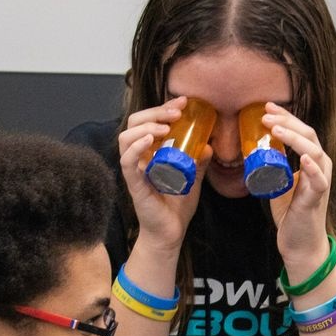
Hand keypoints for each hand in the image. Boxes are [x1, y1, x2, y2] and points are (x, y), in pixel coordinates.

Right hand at [116, 97, 210, 252]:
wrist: (170, 233)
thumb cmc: (176, 206)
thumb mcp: (192, 178)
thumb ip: (198, 161)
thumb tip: (209, 145)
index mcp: (149, 152)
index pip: (149, 121)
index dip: (163, 107)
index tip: (183, 102)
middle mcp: (138, 158)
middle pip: (134, 123)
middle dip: (155, 111)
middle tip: (177, 111)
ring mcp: (134, 170)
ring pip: (125, 138)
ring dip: (145, 126)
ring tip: (165, 125)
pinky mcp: (133, 184)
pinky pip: (127, 161)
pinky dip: (136, 147)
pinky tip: (151, 139)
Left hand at [261, 103, 332, 270]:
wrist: (301, 243)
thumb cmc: (292, 213)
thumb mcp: (280, 182)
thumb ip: (274, 167)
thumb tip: (253, 151)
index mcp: (311, 161)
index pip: (301, 131)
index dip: (285, 116)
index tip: (266, 106)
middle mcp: (320, 167)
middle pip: (308, 135)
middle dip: (287, 121)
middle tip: (266, 114)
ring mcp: (321, 181)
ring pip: (315, 152)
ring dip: (295, 138)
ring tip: (276, 130)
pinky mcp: (317, 198)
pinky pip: (320, 180)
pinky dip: (312, 168)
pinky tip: (303, 158)